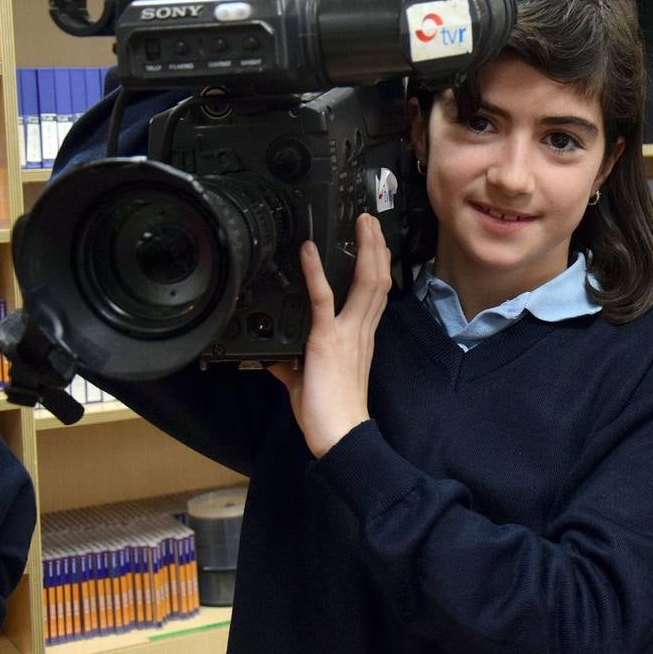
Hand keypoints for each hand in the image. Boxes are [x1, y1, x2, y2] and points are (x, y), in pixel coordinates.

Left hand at [268, 214, 393, 458]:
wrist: (338, 433)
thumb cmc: (328, 414)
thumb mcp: (305, 382)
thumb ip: (292, 364)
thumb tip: (274, 358)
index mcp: (360, 339)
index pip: (374, 295)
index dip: (378, 266)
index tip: (376, 245)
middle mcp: (360, 331)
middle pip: (377, 279)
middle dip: (376, 247)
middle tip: (371, 220)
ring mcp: (347, 333)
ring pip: (365, 282)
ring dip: (364, 249)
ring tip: (361, 224)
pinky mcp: (327, 339)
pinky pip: (322, 299)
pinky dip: (315, 272)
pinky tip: (308, 250)